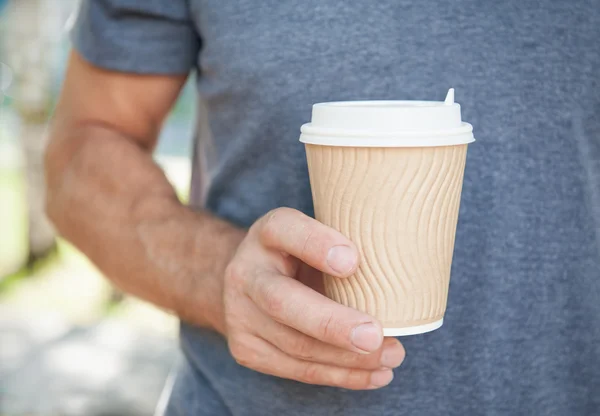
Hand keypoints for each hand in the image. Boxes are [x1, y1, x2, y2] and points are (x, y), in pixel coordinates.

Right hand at [223, 208, 404, 389]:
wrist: (249, 280)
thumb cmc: (300, 255)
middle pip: (282, 302)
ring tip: (392, 355)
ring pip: (295, 345)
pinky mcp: (247, 349)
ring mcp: (239, 315)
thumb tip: (400, 272)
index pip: (285, 230)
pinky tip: (375, 374)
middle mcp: (245, 272)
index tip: (353, 261)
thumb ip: (343, 246)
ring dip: (347, 358)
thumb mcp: (315, 235)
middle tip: (375, 335)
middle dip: (332, 323)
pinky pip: (297, 370)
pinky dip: (341, 375)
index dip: (316, 244)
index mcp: (267, 233)